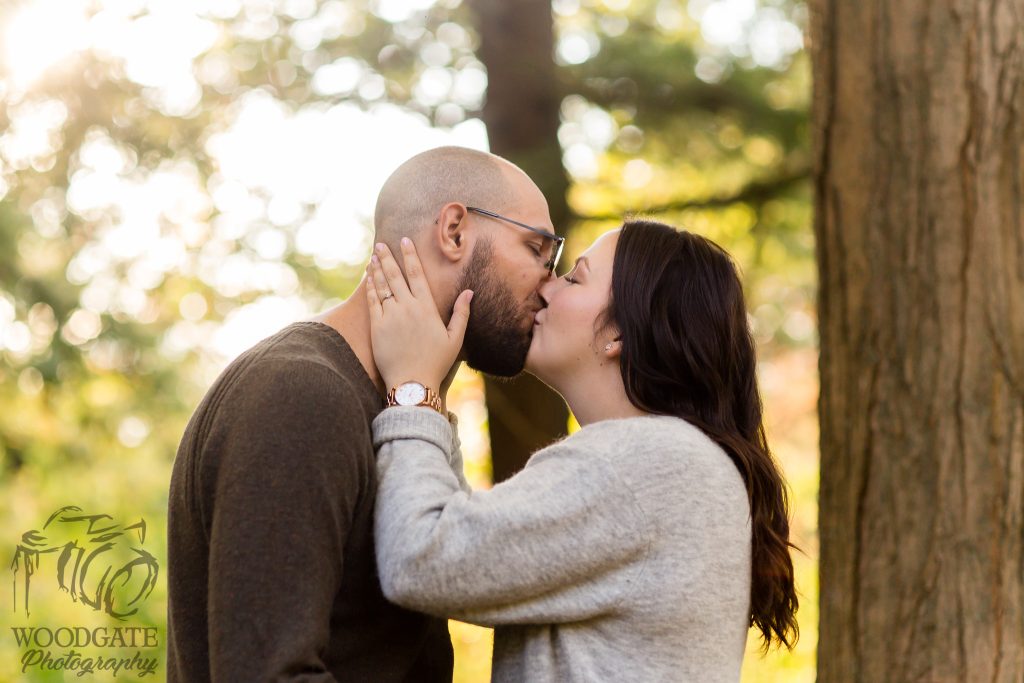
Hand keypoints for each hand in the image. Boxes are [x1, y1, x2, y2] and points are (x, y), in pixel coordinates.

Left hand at [366, 239, 472, 395]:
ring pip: (382, 286)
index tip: (404, 241)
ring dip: (377, 269)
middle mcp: (407, 307)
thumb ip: (461, 313)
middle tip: (381, 244)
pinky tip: (368, 278)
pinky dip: (370, 287)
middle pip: (395, 275)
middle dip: (388, 257)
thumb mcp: (455, 338)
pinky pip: (372, 301)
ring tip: (373, 257)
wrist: (412, 382)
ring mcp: (390, 316)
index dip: (410, 255)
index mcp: (427, 307)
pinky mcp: (377, 327)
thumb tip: (469, 292)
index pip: (417, 274)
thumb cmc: (436, 362)